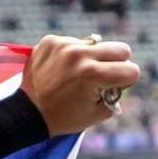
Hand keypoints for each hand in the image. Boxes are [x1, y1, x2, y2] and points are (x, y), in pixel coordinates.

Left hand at [23, 34, 141, 137]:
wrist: (26, 113)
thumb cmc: (63, 117)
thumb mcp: (97, 113)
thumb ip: (116, 94)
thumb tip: (122, 75)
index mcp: (93, 74)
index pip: (131, 70)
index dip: (126, 81)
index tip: (115, 87)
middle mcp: (80, 55)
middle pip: (121, 49)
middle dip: (117, 64)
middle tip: (102, 76)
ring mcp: (64, 45)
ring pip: (97, 44)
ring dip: (92, 58)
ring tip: (76, 75)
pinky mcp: (51, 41)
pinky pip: (75, 42)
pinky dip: (72, 55)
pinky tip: (61, 69)